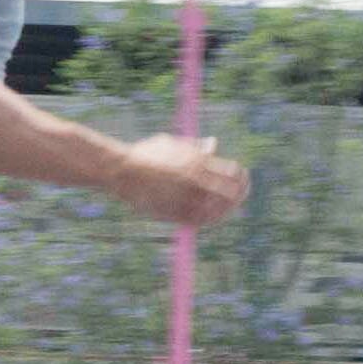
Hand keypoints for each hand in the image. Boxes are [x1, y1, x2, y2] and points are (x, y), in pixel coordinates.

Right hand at [112, 134, 248, 229]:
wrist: (121, 169)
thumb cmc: (144, 154)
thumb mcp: (171, 143)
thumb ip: (195, 146)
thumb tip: (213, 144)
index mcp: (198, 162)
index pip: (234, 172)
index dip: (242, 177)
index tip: (242, 179)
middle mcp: (196, 180)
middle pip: (232, 192)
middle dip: (240, 194)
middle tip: (240, 195)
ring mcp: (185, 198)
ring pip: (219, 210)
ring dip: (226, 209)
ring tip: (227, 208)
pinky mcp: (174, 212)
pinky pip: (200, 220)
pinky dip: (209, 219)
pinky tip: (210, 217)